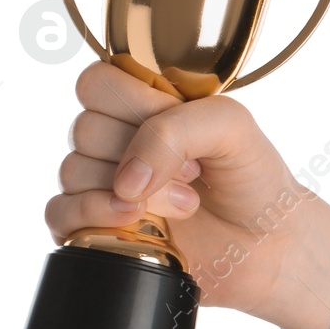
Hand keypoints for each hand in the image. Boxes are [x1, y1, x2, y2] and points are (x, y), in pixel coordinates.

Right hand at [44, 60, 329, 328]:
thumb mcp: (231, 126)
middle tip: (193, 174)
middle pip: (85, 128)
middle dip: (145, 157)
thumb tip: (126, 178)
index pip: (96, 83)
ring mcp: (104, 184)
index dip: (133, 106)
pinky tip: (136, 224)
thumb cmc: (253, 179)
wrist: (270, 245)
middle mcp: (117, 140)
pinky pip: (59, 213)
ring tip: (184, 205)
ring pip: (73, 171)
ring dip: (134, 193)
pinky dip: (93, 216)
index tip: (178, 130)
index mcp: (143, 103)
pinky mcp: (96, 228)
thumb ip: (174, 128)